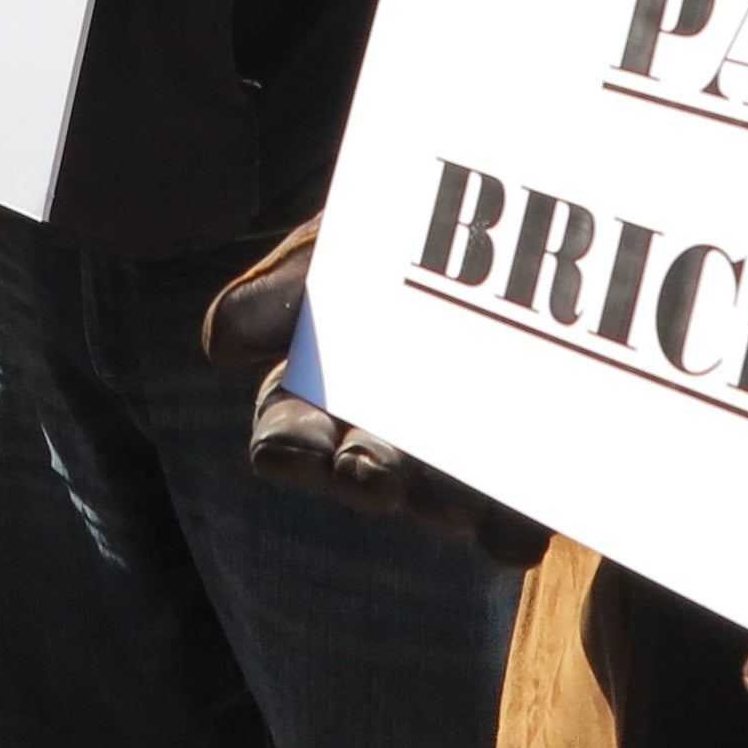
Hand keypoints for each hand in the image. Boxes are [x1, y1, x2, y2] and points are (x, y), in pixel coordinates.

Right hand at [199, 223, 549, 565]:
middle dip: (368, 477)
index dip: (288, 447)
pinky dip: (513, 529)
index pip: (289, 434)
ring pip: (440, 500)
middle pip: (367, 474)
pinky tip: (518, 531)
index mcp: (321, 393)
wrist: (504, 216)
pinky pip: (515, 516)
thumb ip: (287, 286)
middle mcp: (383, 438)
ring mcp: (454, 459)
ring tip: (452, 499)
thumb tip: (221, 343)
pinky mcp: (525, 470)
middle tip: (374, 477)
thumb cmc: (398, 226)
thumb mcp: (341, 240)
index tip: (289, 451)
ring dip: (441, 503)